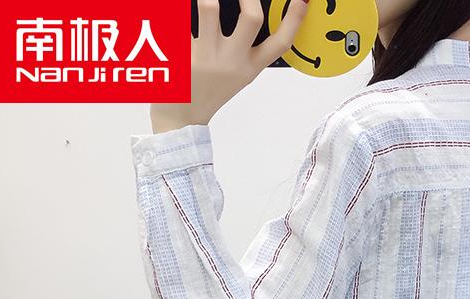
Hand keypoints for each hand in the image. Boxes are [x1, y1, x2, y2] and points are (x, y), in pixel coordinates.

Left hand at [150, 0, 310, 133]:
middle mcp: (231, 62)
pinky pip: (179, 17)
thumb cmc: (210, 90)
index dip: (293, 20)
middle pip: (252, 19)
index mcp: (249, 68)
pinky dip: (173, 9)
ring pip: (209, 8)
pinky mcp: (181, 51)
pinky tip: (168, 13)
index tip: (301, 1)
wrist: (181, 117)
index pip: (279, 45)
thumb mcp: (238, 74)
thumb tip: (252, 12)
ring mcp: (206, 57)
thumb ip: (248, 49)